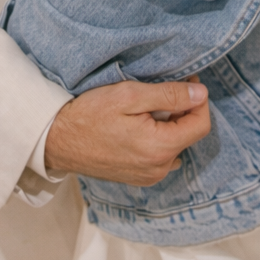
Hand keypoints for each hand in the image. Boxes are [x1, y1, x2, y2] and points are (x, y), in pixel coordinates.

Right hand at [44, 77, 210, 185]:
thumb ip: (169, 95)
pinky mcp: (138, 178)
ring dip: (169, 125)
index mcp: (160, 149)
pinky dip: (157, 139)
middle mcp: (159, 169)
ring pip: (175, 145)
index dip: (198, 100)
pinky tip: (138, 126)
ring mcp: (148, 177)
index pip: (201, 125)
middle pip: (188, 135)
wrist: (58, 140)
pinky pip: (160, 157)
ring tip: (146, 109)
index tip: (187, 81)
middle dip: (182, 110)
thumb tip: (200, 94)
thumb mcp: (130, 95)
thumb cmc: (90, 114)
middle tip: (161, 90)